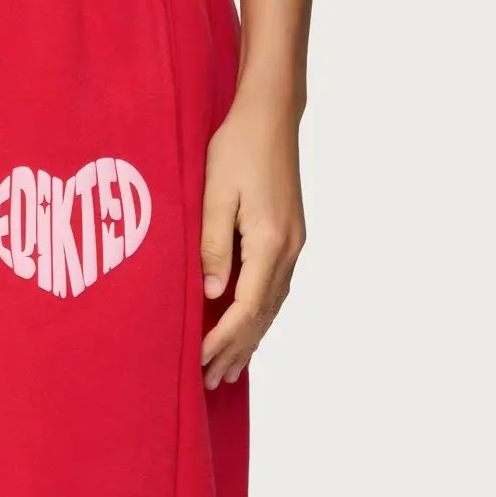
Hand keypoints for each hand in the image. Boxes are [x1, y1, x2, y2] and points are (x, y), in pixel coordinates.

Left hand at [198, 92, 306, 389]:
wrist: (272, 115)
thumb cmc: (237, 148)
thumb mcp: (214, 195)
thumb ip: (213, 246)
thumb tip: (211, 294)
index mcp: (270, 242)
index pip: (246, 306)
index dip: (223, 338)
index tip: (201, 359)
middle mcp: (289, 249)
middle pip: (262, 315)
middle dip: (236, 351)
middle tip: (211, 382)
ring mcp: (294, 245)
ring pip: (272, 307)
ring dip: (249, 341)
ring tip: (228, 370)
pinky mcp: (291, 238)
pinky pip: (275, 291)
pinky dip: (260, 318)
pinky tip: (249, 332)